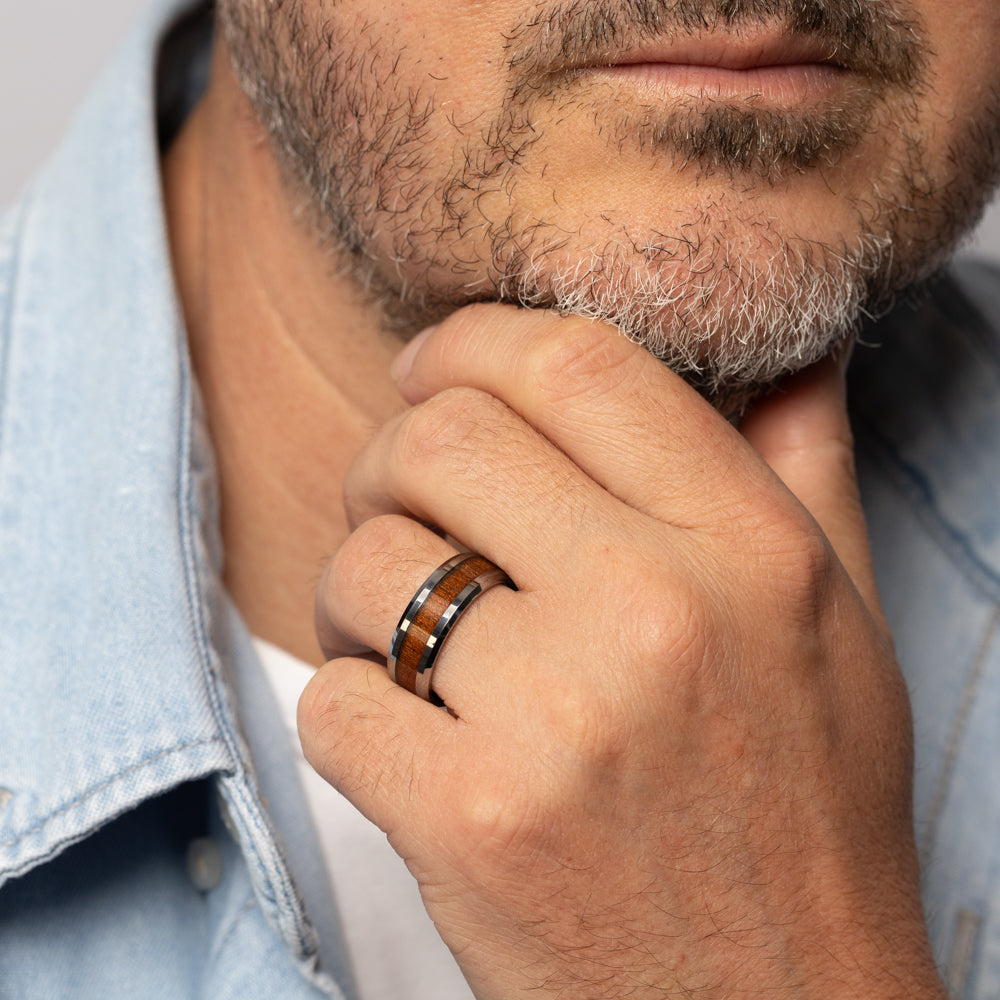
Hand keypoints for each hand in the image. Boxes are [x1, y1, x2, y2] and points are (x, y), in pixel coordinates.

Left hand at [301, 305, 944, 998]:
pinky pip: (336, 699)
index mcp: (748, 548)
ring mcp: (554, 719)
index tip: (434, 368)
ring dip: (358, 590)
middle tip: (402, 505)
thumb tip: (790, 350)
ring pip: (366, 563)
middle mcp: (653, 612)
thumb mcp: (839, 623)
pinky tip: (409, 737)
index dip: (475, 342)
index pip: (576, 365)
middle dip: (390, 459)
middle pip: (442, 439)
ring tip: (404, 634)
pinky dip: (352, 708)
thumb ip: (803, 466)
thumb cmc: (804, 811)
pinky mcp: (467, 822)